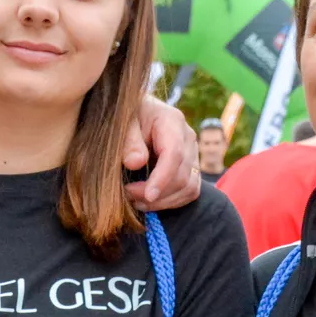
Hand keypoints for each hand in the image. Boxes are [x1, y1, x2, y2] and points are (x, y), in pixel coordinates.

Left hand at [126, 97, 200, 211]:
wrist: (136, 114)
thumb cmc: (127, 117)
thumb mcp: (122, 122)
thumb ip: (128, 140)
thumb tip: (136, 162)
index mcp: (172, 121)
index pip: (174, 155)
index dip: (162, 179)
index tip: (146, 195)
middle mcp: (188, 137)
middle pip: (182, 176)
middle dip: (157, 194)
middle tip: (128, 196)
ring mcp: (192, 153)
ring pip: (189, 188)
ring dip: (164, 202)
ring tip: (138, 202)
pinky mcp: (191, 167)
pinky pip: (189, 191)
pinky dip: (171, 202)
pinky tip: (150, 202)